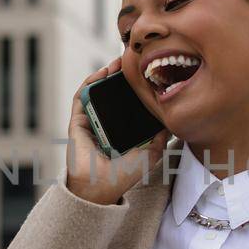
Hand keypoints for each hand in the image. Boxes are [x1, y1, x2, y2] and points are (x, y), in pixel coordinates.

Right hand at [65, 57, 170, 205]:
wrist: (101, 187)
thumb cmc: (123, 176)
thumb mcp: (150, 154)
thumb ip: (160, 139)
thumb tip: (170, 122)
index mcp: (119, 131)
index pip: (127, 104)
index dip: (134, 89)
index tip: (146, 74)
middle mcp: (104, 124)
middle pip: (111, 94)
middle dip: (121, 77)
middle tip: (133, 62)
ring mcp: (90, 121)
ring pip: (96, 91)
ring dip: (105, 74)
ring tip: (118, 62)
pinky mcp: (77, 121)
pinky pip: (81, 96)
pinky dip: (90, 82)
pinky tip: (103, 72)